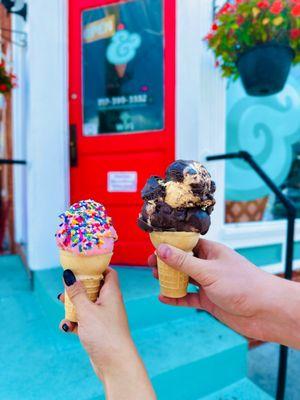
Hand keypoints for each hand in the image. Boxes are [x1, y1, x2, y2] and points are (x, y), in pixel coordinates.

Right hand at [58, 268, 155, 399]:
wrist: (115, 364)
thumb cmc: (104, 333)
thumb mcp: (86, 310)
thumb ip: (76, 292)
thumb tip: (69, 274)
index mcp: (111, 292)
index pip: (108, 272)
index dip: (96, 267)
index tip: (80, 266)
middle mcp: (109, 302)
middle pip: (93, 287)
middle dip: (78, 288)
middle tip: (66, 289)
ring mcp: (104, 317)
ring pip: (87, 304)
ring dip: (73, 306)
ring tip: (62, 306)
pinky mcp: (98, 330)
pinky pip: (84, 320)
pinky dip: (75, 322)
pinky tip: (67, 327)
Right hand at [149, 239, 299, 348]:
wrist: (265, 312)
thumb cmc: (242, 285)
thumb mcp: (208, 271)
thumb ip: (184, 262)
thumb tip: (161, 249)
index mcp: (211, 252)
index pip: (187, 243)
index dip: (171, 244)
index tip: (155, 246)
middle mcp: (209, 266)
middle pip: (183, 261)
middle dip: (167, 263)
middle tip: (150, 264)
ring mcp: (209, 284)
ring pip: (185, 279)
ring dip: (170, 279)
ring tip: (156, 278)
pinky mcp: (209, 301)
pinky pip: (189, 298)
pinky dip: (176, 298)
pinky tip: (164, 298)